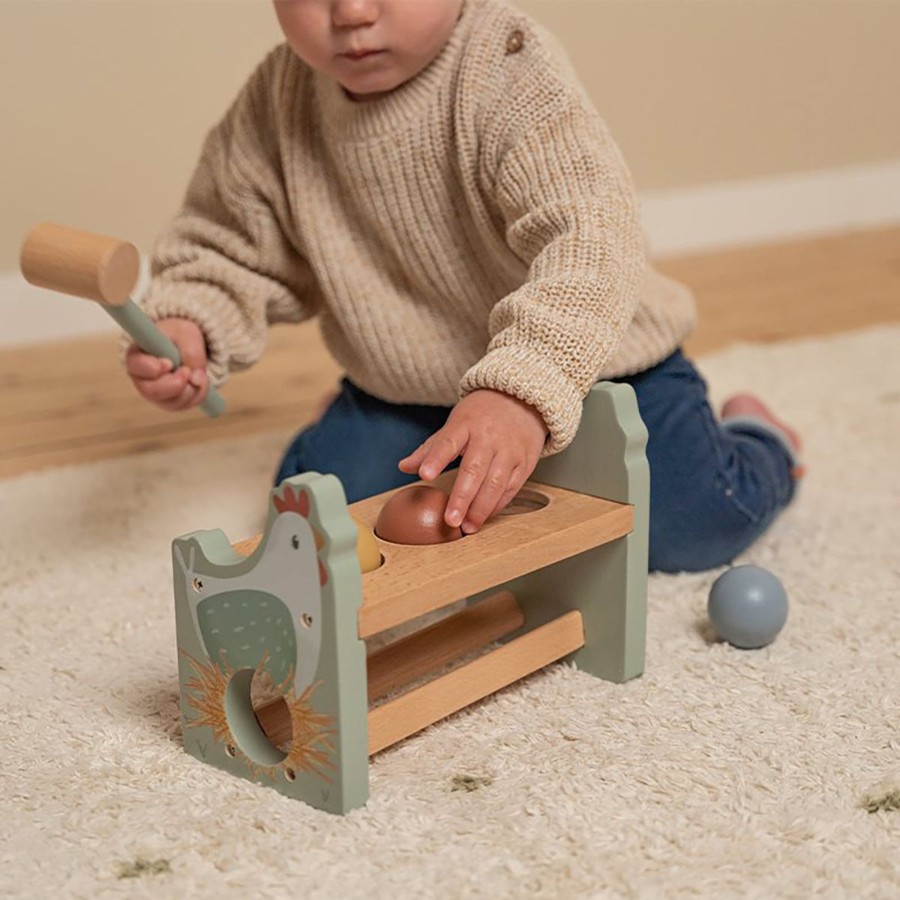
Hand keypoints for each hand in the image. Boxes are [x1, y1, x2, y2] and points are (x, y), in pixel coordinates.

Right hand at [124, 317, 209, 411]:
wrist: (184, 344)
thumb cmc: (179, 335)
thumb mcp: (187, 334)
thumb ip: (191, 351)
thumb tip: (195, 380)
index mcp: (137, 356)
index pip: (136, 366)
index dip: (152, 368)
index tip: (169, 363)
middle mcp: (142, 379)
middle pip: (151, 392)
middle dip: (175, 384)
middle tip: (187, 371)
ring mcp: (156, 393)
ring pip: (171, 402)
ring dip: (190, 388)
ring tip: (198, 371)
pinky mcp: (170, 402)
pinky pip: (185, 404)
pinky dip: (197, 393)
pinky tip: (199, 379)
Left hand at [399, 389, 547, 533]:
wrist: (521, 402)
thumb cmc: (481, 416)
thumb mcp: (454, 424)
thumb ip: (430, 449)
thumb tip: (403, 467)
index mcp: (466, 424)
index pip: (448, 442)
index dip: (436, 459)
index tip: (425, 475)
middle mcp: (489, 437)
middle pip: (474, 470)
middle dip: (462, 497)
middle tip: (450, 520)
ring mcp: (509, 451)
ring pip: (496, 484)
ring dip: (481, 509)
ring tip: (467, 527)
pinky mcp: (524, 463)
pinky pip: (511, 489)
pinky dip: (497, 506)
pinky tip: (484, 517)